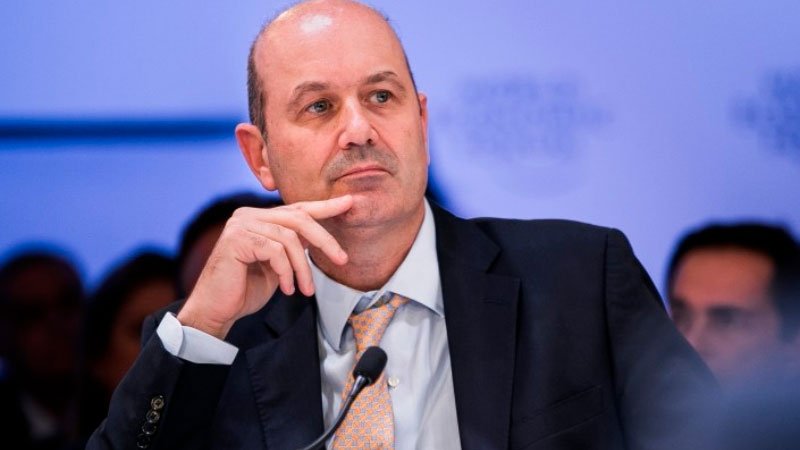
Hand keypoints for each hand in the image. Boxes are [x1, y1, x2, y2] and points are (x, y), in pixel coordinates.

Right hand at [177, 195, 352, 338]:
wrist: (216, 310)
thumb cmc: (245, 289)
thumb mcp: (277, 265)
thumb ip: (292, 247)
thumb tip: (319, 238)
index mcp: (259, 218)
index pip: (298, 209)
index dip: (325, 206)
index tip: (349, 203)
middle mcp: (248, 215)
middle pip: (299, 219)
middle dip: (325, 240)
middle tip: (342, 260)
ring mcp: (241, 224)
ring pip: (289, 238)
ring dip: (303, 268)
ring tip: (305, 290)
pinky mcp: (236, 239)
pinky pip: (275, 251)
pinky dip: (286, 272)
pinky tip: (287, 289)